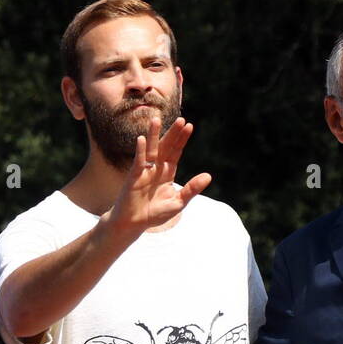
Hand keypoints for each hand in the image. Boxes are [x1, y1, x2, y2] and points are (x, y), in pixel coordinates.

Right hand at [103, 116, 211, 237]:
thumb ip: (191, 189)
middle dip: (173, 133)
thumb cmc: (154, 214)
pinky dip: (140, 151)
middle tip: (181, 119)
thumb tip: (208, 176)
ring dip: (154, 135)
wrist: (133, 224)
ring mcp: (144, 170)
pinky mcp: (134, 176)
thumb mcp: (178, 202)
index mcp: (167, 172)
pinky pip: (138, 161)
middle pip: (166, 147)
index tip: (189, 126)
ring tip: (156, 119)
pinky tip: (142, 139)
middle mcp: (156, 168)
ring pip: (151, 150)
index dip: (182, 139)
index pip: (176, 152)